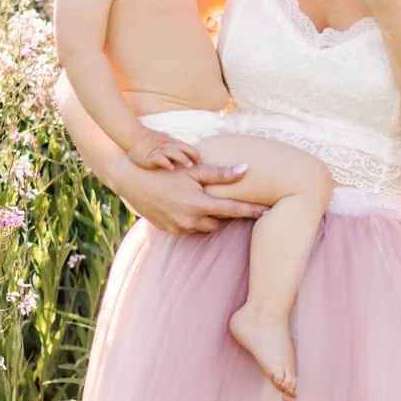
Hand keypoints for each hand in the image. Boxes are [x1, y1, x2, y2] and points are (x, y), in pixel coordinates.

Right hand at [120, 162, 266, 235]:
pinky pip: (189, 228)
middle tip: (220, 198)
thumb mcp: (194, 170)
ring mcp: (179, 228)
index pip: (233, 210)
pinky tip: (185, 206)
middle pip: (218, 222)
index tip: (268, 212)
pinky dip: (192, 220)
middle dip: (221, 212)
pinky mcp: (170, 231)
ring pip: (204, 227)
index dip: (251, 211)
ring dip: (207, 217)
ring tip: (200, 200)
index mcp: (200, 204)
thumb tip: (246, 170)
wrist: (133, 181)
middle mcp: (191, 220)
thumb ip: (220, 174)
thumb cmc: (165, 172)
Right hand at [129, 129, 199, 170]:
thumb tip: (188, 156)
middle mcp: (167, 146)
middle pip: (182, 149)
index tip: (200, 161)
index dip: (194, 153)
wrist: (133, 136)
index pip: (187, 147)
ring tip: (189, 165)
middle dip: (191, 155)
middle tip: (198, 163)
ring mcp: (158, 151)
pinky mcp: (150, 157)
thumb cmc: (150, 141)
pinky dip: (165, 162)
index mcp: (172, 143)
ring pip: (173, 153)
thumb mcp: (165, 142)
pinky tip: (170, 167)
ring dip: (182, 158)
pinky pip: (159, 159)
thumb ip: (175, 148)